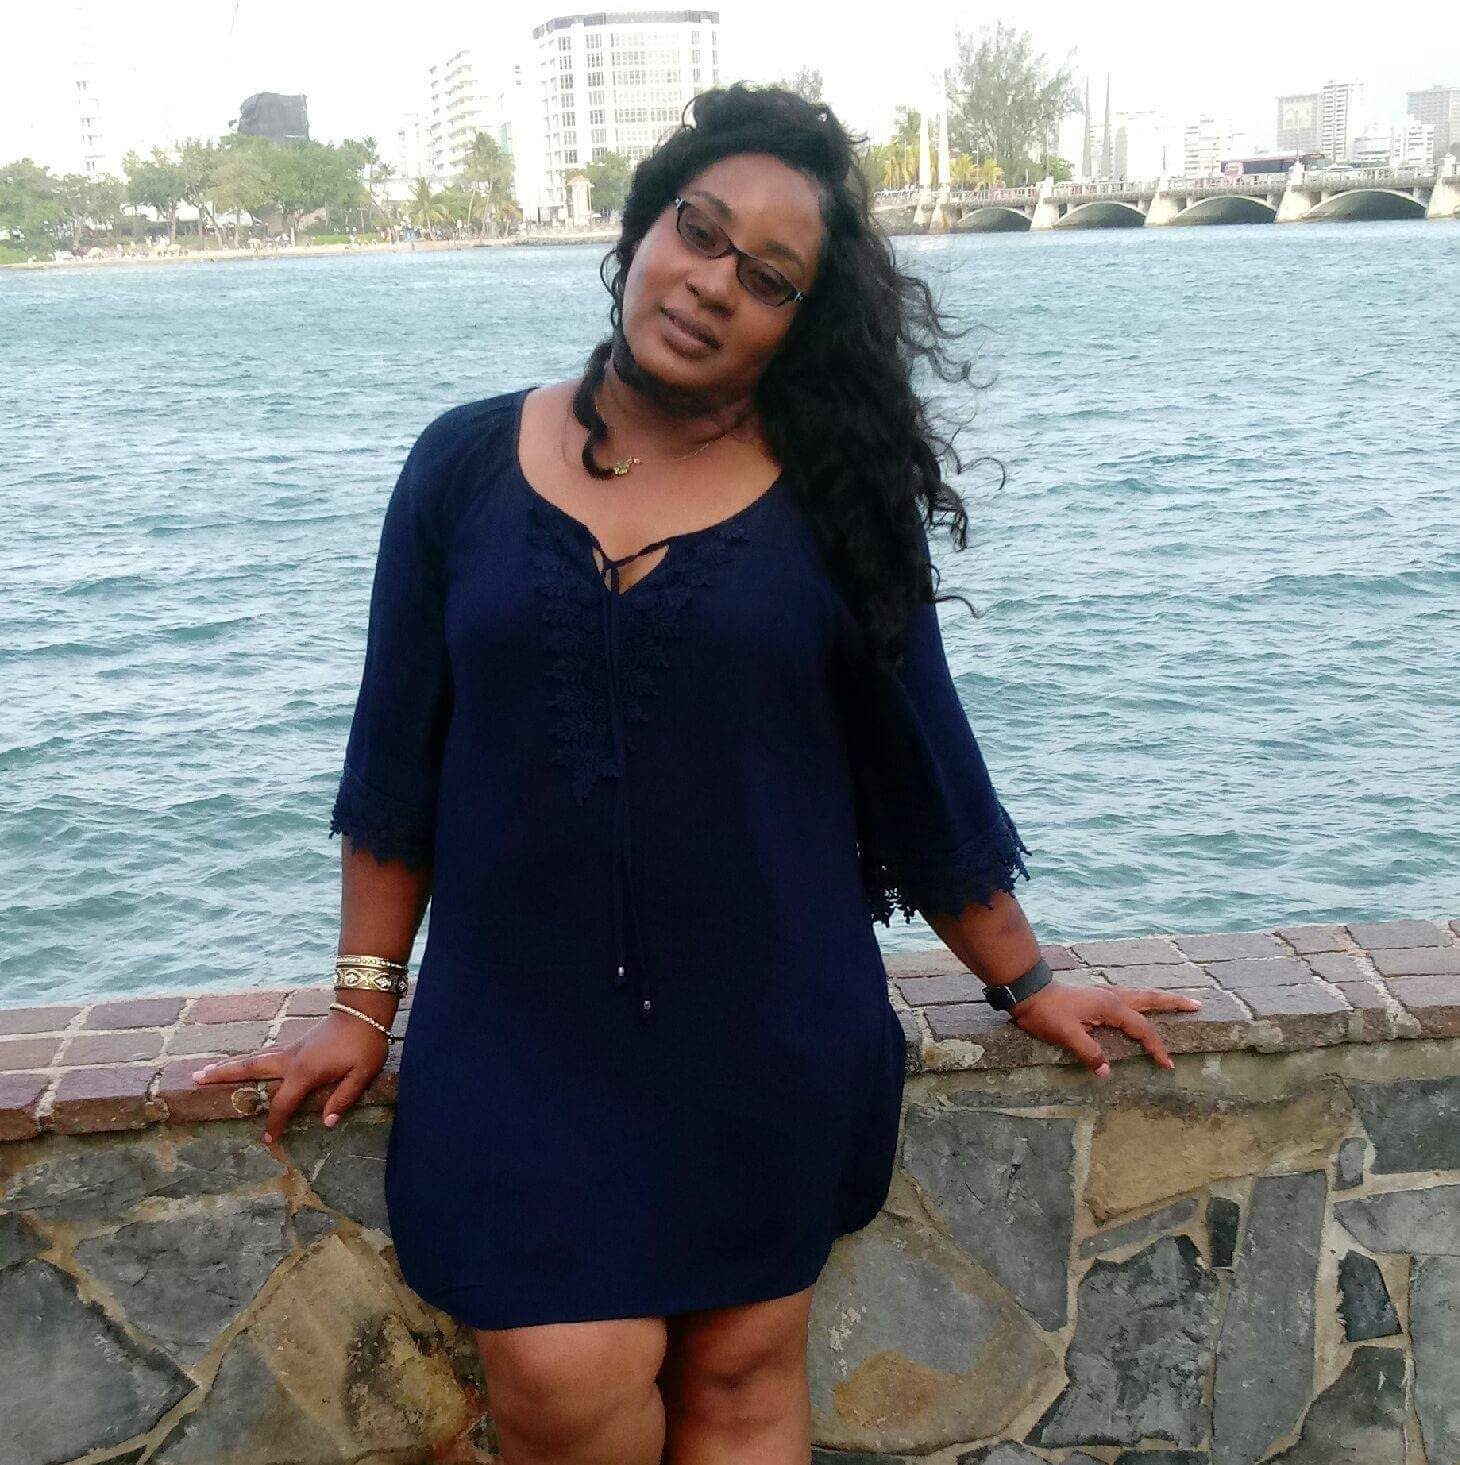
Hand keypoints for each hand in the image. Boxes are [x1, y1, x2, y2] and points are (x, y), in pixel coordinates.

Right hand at [189, 1010, 391, 1143]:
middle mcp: (291, 1058)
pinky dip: (250, 1061)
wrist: (364, 1010)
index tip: (268, 1140)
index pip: (283, 1102)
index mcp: (305, 1071)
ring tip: (205, 1071)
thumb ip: (343, 1098)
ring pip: (255, 1058)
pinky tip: (244, 1065)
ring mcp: (292, 1048)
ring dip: (230, 1065)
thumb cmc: (365, 1043)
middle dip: (223, 1074)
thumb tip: (327, 1123)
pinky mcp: (297, 1043)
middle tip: (195, 1078)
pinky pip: (266, 1055)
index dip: (276, 1123)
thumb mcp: (362, 1074)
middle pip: (251, 1068)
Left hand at [1007, 980, 1202, 1075]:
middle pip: (1150, 999)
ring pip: (1141, 995)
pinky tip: (1142, 1004)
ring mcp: (1105, 993)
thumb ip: (1088, 1052)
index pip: (1142, 1029)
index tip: (1167, 1064)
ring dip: (1161, 998)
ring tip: (1179, 1000)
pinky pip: (1129, 996)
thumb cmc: (1046, 1014)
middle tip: (1198, 1004)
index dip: (1156, 1047)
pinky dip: (1143, 999)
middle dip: (1174, 1003)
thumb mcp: (1065, 1035)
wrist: (1028, 992)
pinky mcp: (1097, 995)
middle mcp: (1113, 997)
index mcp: (1110, 1007)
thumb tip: (1107, 1072)